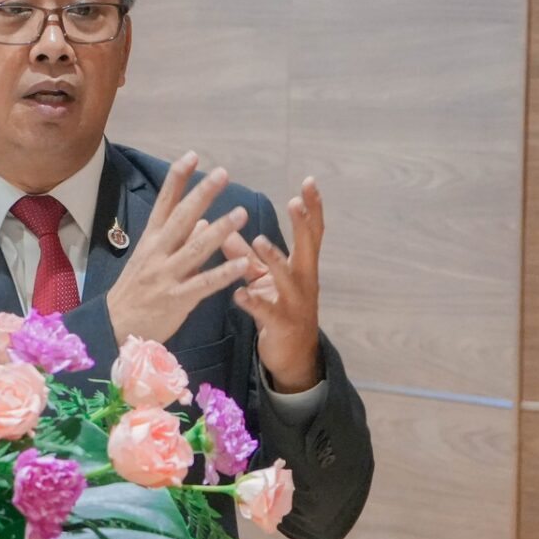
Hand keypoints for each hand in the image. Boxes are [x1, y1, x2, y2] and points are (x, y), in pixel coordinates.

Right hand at [105, 152, 259, 346]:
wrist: (114, 326)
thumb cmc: (135, 291)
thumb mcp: (151, 260)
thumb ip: (180, 240)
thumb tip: (204, 220)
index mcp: (150, 240)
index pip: (164, 202)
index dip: (178, 179)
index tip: (192, 155)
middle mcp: (158, 252)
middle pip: (182, 218)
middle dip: (202, 194)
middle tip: (222, 173)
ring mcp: (166, 275)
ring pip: (196, 248)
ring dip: (220, 229)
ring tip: (242, 212)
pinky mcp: (177, 299)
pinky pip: (204, 284)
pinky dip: (223, 273)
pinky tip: (242, 264)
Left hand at [225, 177, 323, 391]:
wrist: (293, 356)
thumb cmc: (279, 309)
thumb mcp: (264, 279)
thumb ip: (247, 255)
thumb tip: (226, 228)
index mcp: (302, 266)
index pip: (311, 232)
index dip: (312, 208)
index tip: (309, 182)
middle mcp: (304, 281)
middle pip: (308, 248)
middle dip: (303, 225)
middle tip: (295, 202)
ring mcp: (295, 304)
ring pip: (288, 279)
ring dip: (274, 259)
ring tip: (259, 241)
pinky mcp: (281, 325)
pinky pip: (266, 312)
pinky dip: (253, 302)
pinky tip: (239, 294)